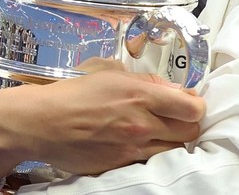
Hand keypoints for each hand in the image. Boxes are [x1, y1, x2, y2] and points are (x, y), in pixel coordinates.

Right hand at [0, 69, 205, 189]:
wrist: (43, 122)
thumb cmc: (73, 93)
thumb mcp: (110, 73)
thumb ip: (145, 81)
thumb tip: (170, 89)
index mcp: (141, 95)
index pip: (192, 107)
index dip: (195, 105)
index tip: (188, 102)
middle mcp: (142, 123)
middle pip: (190, 132)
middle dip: (188, 124)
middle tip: (177, 118)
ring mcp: (133, 148)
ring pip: (174, 150)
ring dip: (172, 140)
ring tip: (157, 131)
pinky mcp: (121, 165)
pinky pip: (150, 161)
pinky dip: (151, 152)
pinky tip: (139, 142)